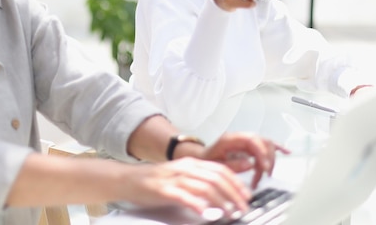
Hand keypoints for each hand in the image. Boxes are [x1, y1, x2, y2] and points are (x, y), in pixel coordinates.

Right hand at [122, 157, 251, 216]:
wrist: (128, 179)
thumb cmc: (155, 181)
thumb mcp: (181, 175)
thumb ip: (199, 180)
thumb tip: (221, 192)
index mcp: (192, 163)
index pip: (220, 169)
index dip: (236, 182)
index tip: (246, 195)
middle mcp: (185, 168)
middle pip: (216, 178)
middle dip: (233, 194)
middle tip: (242, 208)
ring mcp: (174, 178)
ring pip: (204, 186)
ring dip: (220, 201)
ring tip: (229, 213)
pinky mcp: (164, 190)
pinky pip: (183, 196)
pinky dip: (197, 204)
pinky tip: (205, 212)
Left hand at [200, 132, 289, 188]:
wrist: (202, 159)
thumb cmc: (207, 161)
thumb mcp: (216, 165)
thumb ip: (232, 164)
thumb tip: (249, 164)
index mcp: (230, 139)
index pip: (252, 140)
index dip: (261, 153)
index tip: (264, 167)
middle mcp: (240, 138)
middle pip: (262, 142)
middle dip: (267, 159)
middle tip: (264, 175)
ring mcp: (246, 141)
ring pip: (266, 145)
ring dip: (269, 161)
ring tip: (263, 175)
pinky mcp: (250, 147)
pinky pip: (266, 145)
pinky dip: (277, 148)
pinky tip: (286, 151)